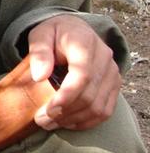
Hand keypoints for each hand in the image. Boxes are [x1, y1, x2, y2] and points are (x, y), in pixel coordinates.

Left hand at [28, 14, 121, 131]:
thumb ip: (39, 52)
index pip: (82, 75)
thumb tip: (39, 76)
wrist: (75, 29)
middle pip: (90, 95)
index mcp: (85, 42)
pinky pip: (105, 111)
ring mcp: (112, 73)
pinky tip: (67, 123)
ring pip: (98, 107)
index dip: (67, 96)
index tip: (48, 109)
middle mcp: (104, 58)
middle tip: (41, 119)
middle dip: (65, 112)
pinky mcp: (115, 85)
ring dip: (73, 120)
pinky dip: (86, 121)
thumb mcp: (40, 35)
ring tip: (50, 122)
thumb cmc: (55, 34)